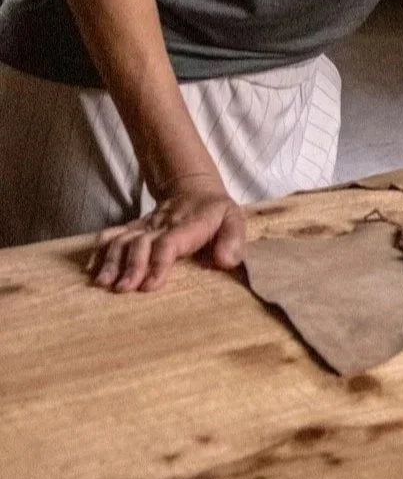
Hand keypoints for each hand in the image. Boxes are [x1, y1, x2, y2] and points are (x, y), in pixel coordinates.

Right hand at [88, 173, 244, 292]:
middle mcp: (162, 225)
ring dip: (111, 260)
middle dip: (130, 266)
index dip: (158, 263)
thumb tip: (226, 260)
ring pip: (123, 239)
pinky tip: (90, 268)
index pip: (169, 243)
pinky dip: (99, 250)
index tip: (148, 286)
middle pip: (140, 242)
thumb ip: (234, 239)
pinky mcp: (134, 228)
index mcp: (189, 225)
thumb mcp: (235, 219)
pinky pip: (113, 235)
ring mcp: (145, 226)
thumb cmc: (216, 213)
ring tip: (102, 283)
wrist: (195, 189)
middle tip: (121, 289)